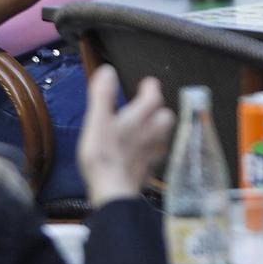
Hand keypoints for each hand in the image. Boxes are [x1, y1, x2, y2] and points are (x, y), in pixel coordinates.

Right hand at [77, 66, 175, 205]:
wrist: (113, 191)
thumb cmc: (104, 155)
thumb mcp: (97, 121)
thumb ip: (102, 95)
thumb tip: (107, 71)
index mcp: (140, 117)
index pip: (154, 96)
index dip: (151, 88)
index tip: (148, 83)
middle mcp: (151, 133)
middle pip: (165, 116)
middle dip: (158, 110)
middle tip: (149, 108)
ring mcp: (152, 153)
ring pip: (162, 136)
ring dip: (156, 130)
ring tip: (146, 129)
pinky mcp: (148, 170)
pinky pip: (154, 156)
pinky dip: (149, 151)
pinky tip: (140, 154)